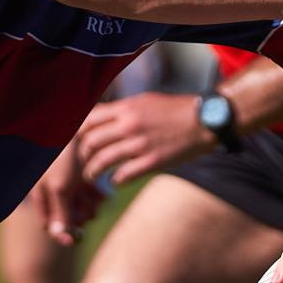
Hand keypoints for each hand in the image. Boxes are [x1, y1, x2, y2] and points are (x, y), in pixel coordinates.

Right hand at [34, 139, 108, 246]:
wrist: (73, 126)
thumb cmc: (62, 156)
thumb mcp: (61, 187)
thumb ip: (61, 214)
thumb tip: (62, 239)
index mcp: (42, 196)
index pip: (51, 227)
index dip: (65, 233)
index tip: (80, 234)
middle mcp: (53, 192)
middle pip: (69, 219)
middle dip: (80, 217)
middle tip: (89, 211)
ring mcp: (68, 184)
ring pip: (82, 208)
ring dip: (90, 206)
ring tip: (96, 198)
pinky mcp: (81, 176)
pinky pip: (90, 195)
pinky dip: (96, 196)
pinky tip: (103, 194)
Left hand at [75, 92, 215, 186]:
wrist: (204, 121)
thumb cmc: (174, 110)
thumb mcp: (145, 101)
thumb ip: (123, 109)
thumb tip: (101, 116)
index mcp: (126, 108)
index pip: (88, 120)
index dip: (77, 133)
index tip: (78, 142)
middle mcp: (129, 125)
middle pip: (90, 142)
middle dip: (82, 155)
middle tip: (83, 162)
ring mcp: (140, 145)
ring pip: (102, 161)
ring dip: (92, 172)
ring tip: (91, 177)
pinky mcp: (152, 162)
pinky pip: (122, 175)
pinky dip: (114, 181)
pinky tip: (115, 181)